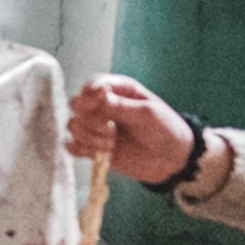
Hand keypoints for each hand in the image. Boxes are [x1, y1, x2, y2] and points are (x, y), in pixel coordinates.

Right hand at [68, 74, 195, 181]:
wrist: (172, 158)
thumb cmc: (166, 128)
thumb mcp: (148, 112)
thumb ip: (121, 105)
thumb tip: (96, 95)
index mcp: (117, 90)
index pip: (91, 86)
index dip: (91, 95)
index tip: (103, 105)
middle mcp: (102, 106)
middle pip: (76, 104)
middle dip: (90, 119)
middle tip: (110, 129)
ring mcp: (96, 127)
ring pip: (73, 126)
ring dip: (89, 137)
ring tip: (110, 145)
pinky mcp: (93, 147)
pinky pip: (72, 146)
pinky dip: (81, 150)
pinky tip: (100, 153)